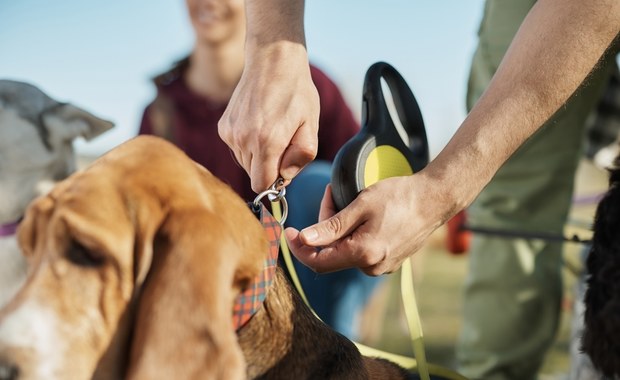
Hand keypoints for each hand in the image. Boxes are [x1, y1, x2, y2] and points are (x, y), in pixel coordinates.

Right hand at [218, 42, 319, 192]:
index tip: (283, 170)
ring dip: (258, 155)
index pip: (261, 185)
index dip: (274, 183)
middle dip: (268, 167)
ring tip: (271, 130)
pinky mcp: (223, 127)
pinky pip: (237, 149)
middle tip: (283, 143)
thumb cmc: (297, 93)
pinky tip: (259, 124)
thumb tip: (284, 177)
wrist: (272, 61)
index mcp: (267, 142)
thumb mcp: (311, 125)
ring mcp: (230, 132)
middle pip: (253, 175)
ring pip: (244, 163)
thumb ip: (301, 157)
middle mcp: (243, 139)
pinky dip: (248, 144)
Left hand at [284, 173, 450, 274]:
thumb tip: (305, 239)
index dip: (299, 248)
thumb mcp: (361, 205)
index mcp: (363, 254)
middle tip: (329, 197)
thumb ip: (331, 226)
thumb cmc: (400, 197)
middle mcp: (372, 266)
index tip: (288, 232)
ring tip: (343, 200)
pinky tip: (358, 213)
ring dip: (336, 229)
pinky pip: (359, 250)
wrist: (435, 199)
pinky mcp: (388, 260)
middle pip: (330, 254)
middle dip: (321, 229)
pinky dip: (351, 233)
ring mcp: (382, 266)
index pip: (318, 261)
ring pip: (344, 251)